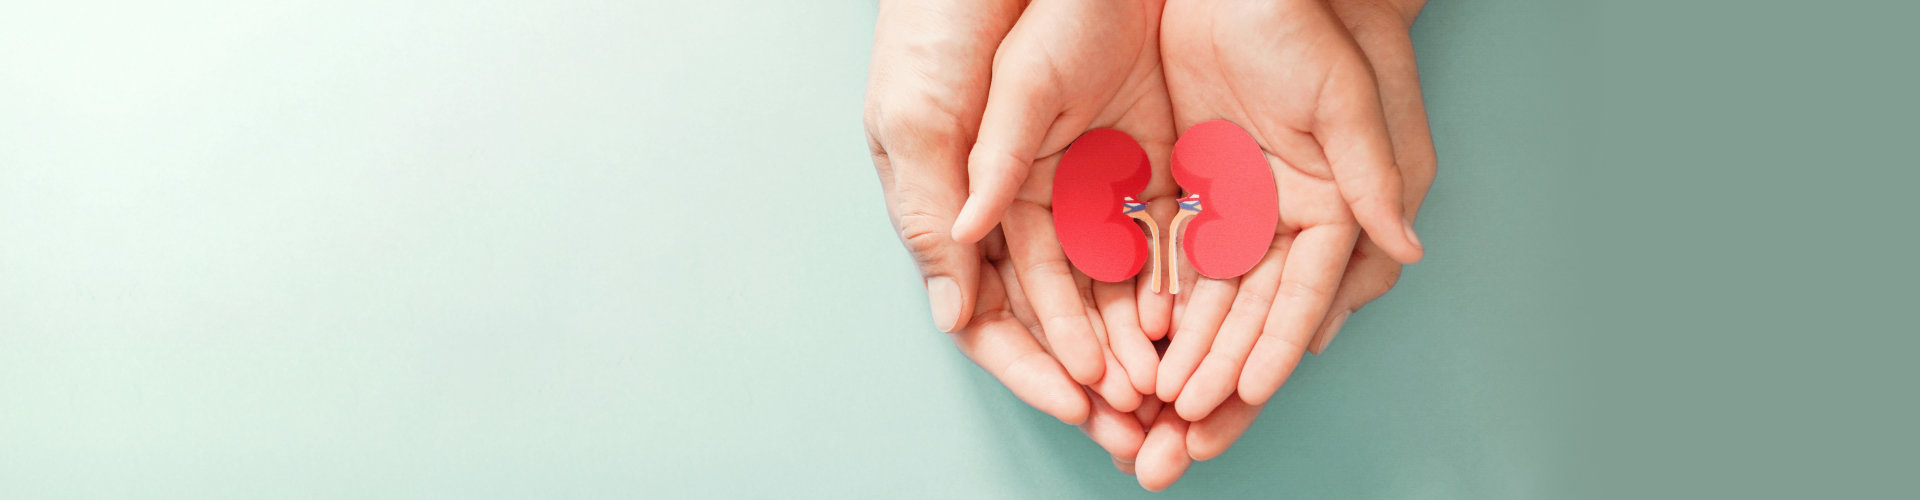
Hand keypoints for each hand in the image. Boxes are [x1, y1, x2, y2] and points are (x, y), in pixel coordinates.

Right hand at [865, 0, 1149, 433]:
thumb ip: (942, 203)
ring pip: (1117, 283)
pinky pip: (1162, 229)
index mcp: (968, 208)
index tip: (1078, 398)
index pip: (998, 310)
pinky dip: (1175, 278)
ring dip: (1140, 340)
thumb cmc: (944, 27)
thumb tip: (952, 305)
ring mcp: (1087, 184)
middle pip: (1064, 314)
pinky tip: (1194, 319)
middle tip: (1136, 424)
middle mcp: (1029, 209)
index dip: (1037, 360)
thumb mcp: (924, 114)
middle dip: (1098, 372)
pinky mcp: (1142, 154)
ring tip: (1170, 388)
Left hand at [1132, 0, 1436, 488]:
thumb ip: (1371, 176)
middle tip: (1182, 445)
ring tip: (1150, 416)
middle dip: (1217, 384)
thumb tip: (1409, 249)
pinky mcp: (1186, 191)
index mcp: (1332, 210)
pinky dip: (1147, 309)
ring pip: (1201, 303)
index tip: (1241, 395)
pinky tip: (1130, 352)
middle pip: (1247, 320)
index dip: (1272, 348)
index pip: (1298, 296)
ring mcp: (1233, 211)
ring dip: (1179, 361)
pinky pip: (1162, 262)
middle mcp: (1283, 223)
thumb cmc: (1307, 28)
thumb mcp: (1344, 100)